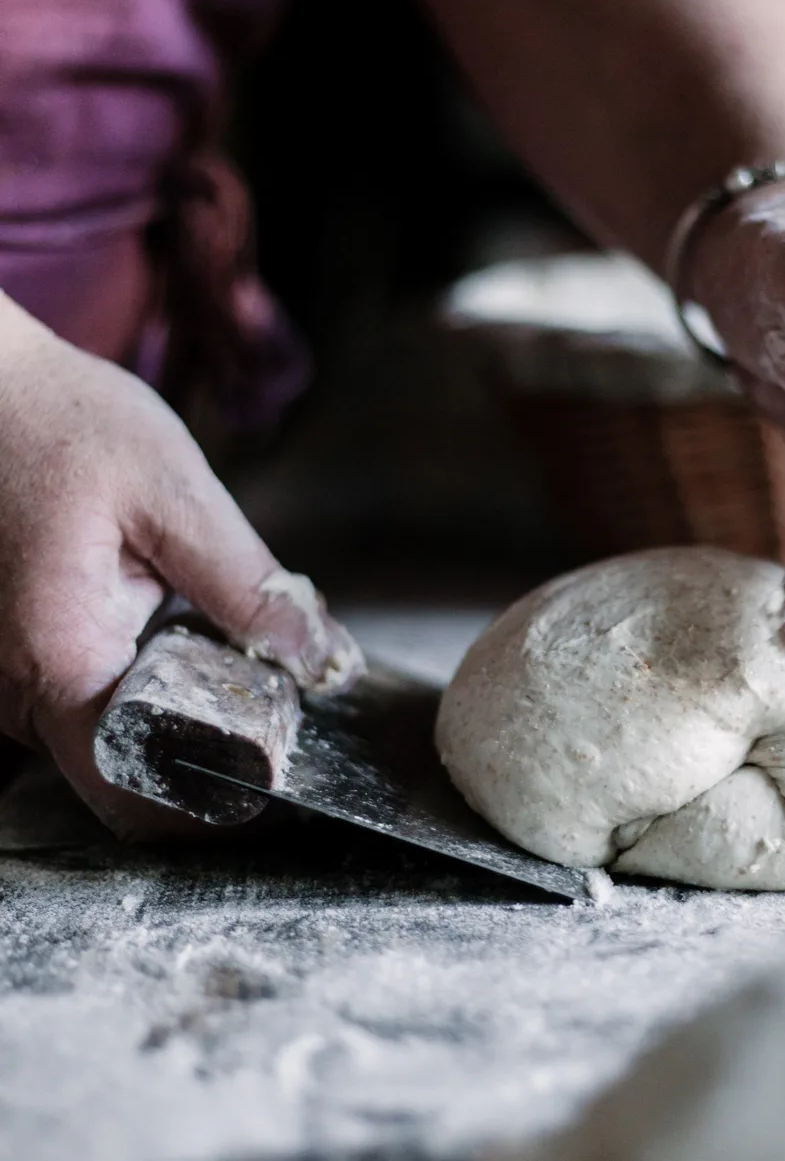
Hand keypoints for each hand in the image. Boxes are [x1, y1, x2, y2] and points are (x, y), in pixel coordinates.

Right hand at [0, 294, 363, 835]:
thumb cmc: (58, 424)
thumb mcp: (172, 492)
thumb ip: (246, 585)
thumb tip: (317, 657)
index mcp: (56, 658)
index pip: (138, 784)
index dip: (215, 798)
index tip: (280, 773)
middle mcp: (14, 689)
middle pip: (124, 772)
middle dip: (208, 752)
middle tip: (279, 709)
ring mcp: (3, 678)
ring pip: (105, 739)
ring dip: (177, 716)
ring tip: (240, 665)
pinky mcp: (12, 655)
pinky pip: (84, 699)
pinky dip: (142, 685)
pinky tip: (182, 636)